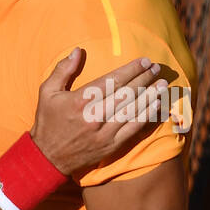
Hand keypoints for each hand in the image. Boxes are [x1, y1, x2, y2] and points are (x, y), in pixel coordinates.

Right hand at [31, 49, 166, 175]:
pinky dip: (146, 116)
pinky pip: (133, 129)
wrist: (47, 158)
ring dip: (150, 96)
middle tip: (157, 68)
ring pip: (133, 110)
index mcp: (81, 100)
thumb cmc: (47, 121)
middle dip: (144, 79)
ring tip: (163, 84)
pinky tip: (156, 106)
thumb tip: (78, 51)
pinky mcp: (110, 146)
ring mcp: (104, 133)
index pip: (112, 80)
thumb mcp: (47, 92)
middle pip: (126, 93)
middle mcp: (94, 116)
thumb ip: (63, 70)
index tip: (144, 61)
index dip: (131, 69)